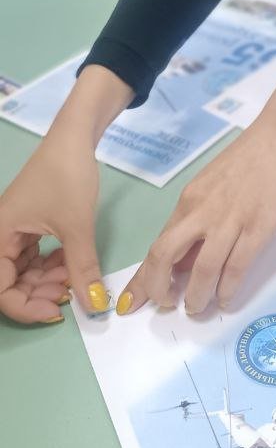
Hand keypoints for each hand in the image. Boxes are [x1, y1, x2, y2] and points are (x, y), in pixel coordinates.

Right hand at [0, 118, 107, 323]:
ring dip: (47, 281)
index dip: (24, 307)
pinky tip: (71, 264)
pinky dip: (52, 265)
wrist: (76, 136)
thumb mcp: (77, 226)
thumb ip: (82, 269)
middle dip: (39, 293)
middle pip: (11, 281)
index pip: (0, 288)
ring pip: (24, 271)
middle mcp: (1, 234)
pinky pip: (35, 256)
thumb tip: (94, 306)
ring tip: (75, 278)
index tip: (56, 310)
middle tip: (71, 293)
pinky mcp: (31, 224)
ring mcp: (16, 229)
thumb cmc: (67, 176)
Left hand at [116, 116, 275, 317]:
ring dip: (196, 296)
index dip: (143, 278)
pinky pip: (237, 266)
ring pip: (202, 268)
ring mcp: (230, 219)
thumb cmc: (250, 158)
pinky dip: (228, 289)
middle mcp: (202, 211)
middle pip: (165, 255)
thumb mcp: (212, 185)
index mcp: (190, 200)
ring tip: (197, 309)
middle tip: (167, 306)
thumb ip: (198, 218)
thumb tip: (187, 257)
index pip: (159, 244)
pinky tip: (226, 300)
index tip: (130, 302)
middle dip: (158, 288)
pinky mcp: (258, 226)